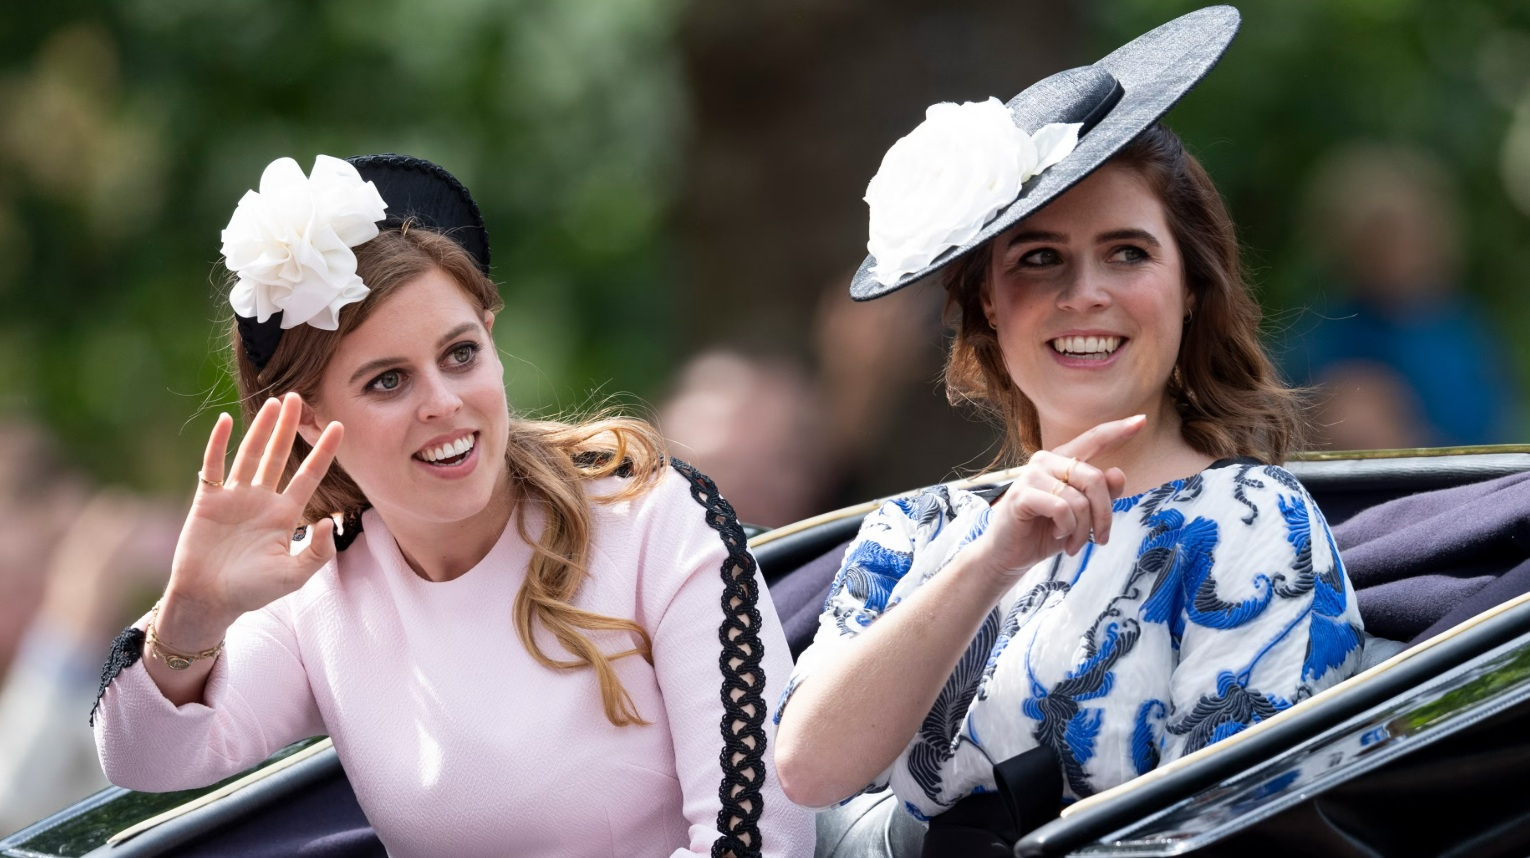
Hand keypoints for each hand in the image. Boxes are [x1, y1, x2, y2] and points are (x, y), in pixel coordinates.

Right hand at [158, 393, 343, 646]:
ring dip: (261, 429)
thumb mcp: (293, 576)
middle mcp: (262, 499)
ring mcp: (234, 497)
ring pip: (251, 454)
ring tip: (274, 402)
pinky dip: (218, 444)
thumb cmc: (252, 591)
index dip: (324, 451)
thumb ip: (316, 552)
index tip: (339, 425)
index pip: (309, 475)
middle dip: (289, 427)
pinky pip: (213, 466)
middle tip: (299, 397)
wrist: (208, 600)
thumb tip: (326, 521)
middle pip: (279, 455)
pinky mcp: (208, 500)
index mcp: (285, 514)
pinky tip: (225, 421)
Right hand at [969, 415, 1142, 585]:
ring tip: (1074, 543)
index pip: (1094, 440)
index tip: (1142, 420)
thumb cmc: (1046, 532)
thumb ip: (1102, 495)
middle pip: (1095, 479)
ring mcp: (1031, 475)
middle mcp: (1046, 461)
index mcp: (1062, 461)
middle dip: (1104, 515)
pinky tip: (1058, 535)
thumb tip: (1119, 473)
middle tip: (1100, 539)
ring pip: (1080, 499)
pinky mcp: (1022, 494)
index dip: (1118, 430)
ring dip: (1083, 530)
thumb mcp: (1082, 516)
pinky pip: (1062, 508)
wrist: (1010, 555)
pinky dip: (1067, 528)